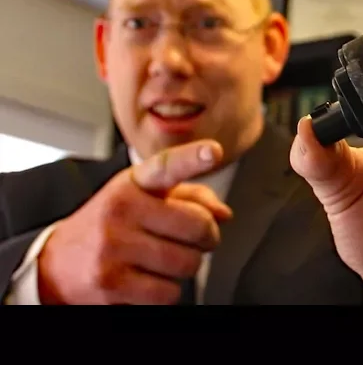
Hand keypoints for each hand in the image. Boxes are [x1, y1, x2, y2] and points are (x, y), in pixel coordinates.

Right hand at [37, 140, 231, 304]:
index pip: (166, 166)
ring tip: (164, 259)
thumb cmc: (111, 225)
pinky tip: (149, 279)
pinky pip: (170, 294)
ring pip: (188, 264)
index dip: (193, 158)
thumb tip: (223, 214)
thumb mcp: (143, 198)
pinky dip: (168, 291)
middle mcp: (121, 211)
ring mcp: (114, 248)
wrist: (57, 265)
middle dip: (207, 237)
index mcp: (132, 184)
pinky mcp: (112, 286)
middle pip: (198, 227)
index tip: (213, 151)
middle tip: (196, 239)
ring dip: (187, 266)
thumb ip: (188, 197)